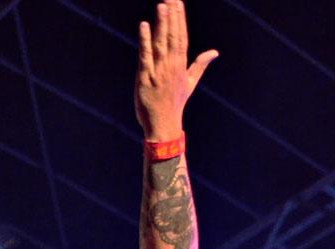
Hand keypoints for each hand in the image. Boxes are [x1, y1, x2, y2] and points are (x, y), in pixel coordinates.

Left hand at [135, 0, 217, 140]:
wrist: (163, 125)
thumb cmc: (174, 104)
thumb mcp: (190, 83)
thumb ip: (200, 64)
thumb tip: (214, 52)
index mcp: (181, 65)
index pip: (182, 36)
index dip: (180, 19)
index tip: (178, 2)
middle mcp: (171, 66)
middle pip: (173, 36)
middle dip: (172, 16)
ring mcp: (158, 72)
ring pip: (160, 44)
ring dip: (161, 24)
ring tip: (161, 5)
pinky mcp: (144, 79)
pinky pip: (145, 57)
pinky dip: (144, 41)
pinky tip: (144, 26)